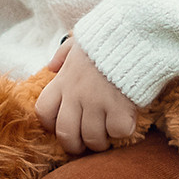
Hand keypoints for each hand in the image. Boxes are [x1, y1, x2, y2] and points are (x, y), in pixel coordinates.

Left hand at [34, 40, 139, 155]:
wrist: (135, 32)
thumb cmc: (107, 37)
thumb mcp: (79, 41)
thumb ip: (63, 54)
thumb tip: (51, 66)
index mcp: (64, 80)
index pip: (43, 111)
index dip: (51, 124)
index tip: (61, 125)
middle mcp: (76, 95)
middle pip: (66, 134)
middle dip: (74, 146)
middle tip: (85, 145)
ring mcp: (98, 103)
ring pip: (92, 138)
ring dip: (100, 143)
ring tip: (107, 138)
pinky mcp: (120, 108)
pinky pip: (117, 132)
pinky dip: (122, 130)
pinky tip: (126, 121)